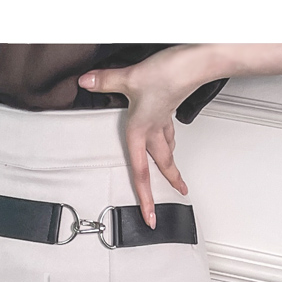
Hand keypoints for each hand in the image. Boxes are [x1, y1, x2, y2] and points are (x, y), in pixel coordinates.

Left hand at [78, 63, 192, 229]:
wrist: (195, 64)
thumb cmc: (168, 74)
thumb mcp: (130, 78)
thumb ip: (105, 81)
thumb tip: (86, 81)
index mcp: (141, 130)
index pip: (141, 172)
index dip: (145, 198)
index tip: (150, 217)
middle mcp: (154, 128)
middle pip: (162, 163)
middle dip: (169, 182)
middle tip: (177, 195)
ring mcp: (164, 118)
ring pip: (167, 146)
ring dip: (169, 161)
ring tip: (172, 171)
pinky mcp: (170, 105)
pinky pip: (168, 129)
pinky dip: (168, 137)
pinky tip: (165, 132)